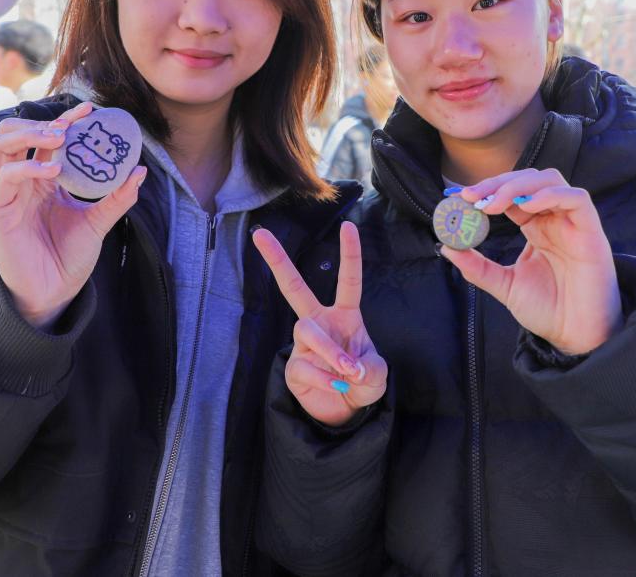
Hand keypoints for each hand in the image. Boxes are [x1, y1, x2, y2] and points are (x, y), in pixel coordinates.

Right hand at [0, 101, 145, 328]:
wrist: (54, 293)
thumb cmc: (69, 258)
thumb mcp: (98, 222)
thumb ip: (117, 197)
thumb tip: (140, 171)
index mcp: (43, 179)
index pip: (47, 138)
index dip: (65, 120)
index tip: (89, 109)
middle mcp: (22, 181)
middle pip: (15, 133)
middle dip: (41, 122)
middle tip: (69, 126)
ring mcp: (7, 194)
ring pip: (1, 146)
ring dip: (28, 135)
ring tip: (58, 137)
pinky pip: (5, 178)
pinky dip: (27, 167)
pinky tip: (52, 171)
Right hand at [253, 221, 386, 426]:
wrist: (346, 410)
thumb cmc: (362, 381)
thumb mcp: (376, 374)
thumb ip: (369, 368)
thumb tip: (349, 368)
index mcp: (344, 315)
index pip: (347, 280)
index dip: (349, 254)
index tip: (347, 226)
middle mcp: (320, 322)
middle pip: (294, 288)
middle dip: (276, 260)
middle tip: (259, 234)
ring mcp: (303, 344)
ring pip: (306, 330)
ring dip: (330, 349)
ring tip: (348, 370)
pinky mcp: (294, 367)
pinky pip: (305, 365)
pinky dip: (326, 379)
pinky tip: (337, 386)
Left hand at [442, 169, 621, 355]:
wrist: (576, 337)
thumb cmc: (548, 310)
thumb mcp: (505, 285)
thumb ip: (477, 267)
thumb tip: (446, 247)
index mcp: (536, 228)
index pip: (510, 194)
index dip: (486, 190)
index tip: (460, 197)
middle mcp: (554, 220)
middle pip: (528, 180)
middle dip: (497, 183)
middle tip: (472, 197)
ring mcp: (573, 223)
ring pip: (551, 181)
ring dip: (519, 186)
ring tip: (495, 204)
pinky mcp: (591, 232)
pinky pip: (577, 198)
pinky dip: (550, 195)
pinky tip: (527, 207)